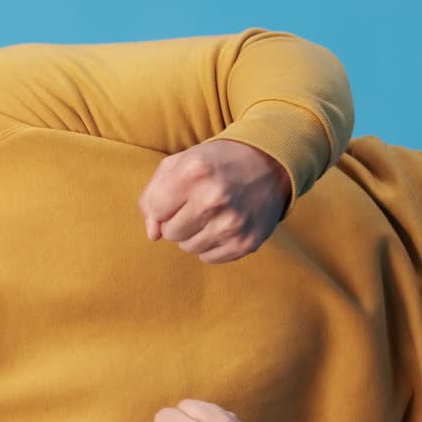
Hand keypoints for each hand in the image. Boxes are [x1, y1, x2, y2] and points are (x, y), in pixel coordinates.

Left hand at [138, 139, 290, 264]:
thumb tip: (152, 234)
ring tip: (212, 214)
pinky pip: (208, 258)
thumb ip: (152, 196)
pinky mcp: (245, 242)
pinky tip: (223, 225)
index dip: (163, 206)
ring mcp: (232, 223)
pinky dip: (211, 244)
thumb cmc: (215, 164)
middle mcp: (213, 198)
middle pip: (170, 233)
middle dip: (177, 221)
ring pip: (188, 248)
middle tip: (197, 205)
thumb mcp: (179, 164)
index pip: (156, 211)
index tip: (178, 196)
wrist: (270, 165)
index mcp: (194, 172)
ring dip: (194, 234)